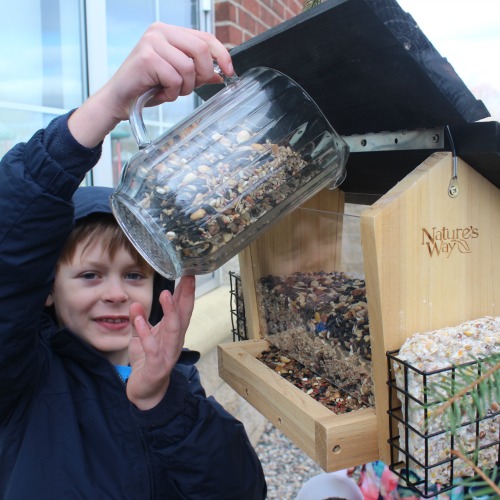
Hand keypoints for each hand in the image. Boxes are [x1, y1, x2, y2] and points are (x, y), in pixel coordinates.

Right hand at [68, 23, 232, 147]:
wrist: (120, 100)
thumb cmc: (147, 87)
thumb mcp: (178, 78)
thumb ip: (197, 72)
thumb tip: (219, 73)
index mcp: (170, 32)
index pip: (206, 38)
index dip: (222, 55)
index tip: (229, 72)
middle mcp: (161, 31)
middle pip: (201, 50)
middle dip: (202, 74)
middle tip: (190, 87)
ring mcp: (152, 42)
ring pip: (189, 67)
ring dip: (184, 87)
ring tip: (169, 90)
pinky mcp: (147, 57)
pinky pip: (175, 78)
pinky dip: (171, 93)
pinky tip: (159, 93)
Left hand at [126, 275, 195, 409]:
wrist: (146, 392)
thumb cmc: (147, 361)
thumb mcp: (141, 337)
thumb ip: (138, 321)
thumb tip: (135, 303)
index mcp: (173, 331)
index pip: (182, 307)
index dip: (186, 290)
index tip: (189, 272)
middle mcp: (175, 340)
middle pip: (184, 315)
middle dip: (187, 295)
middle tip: (188, 277)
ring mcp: (168, 353)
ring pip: (174, 330)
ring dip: (170, 311)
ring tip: (165, 294)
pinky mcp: (158, 365)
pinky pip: (152, 348)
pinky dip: (145, 333)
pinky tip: (139, 320)